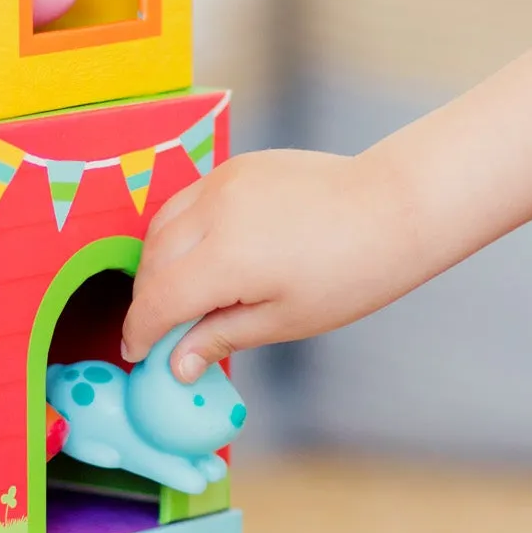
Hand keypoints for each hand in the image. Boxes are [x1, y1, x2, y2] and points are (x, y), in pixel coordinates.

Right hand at [121, 147, 415, 378]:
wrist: (392, 208)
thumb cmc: (350, 273)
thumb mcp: (283, 321)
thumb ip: (219, 338)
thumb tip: (175, 366)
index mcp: (226, 259)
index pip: (156, 301)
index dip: (140, 333)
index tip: (139, 355)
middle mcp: (215, 212)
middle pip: (151, 262)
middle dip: (147, 301)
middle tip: (162, 334)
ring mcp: (223, 181)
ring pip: (161, 226)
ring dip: (157, 264)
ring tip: (180, 297)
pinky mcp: (236, 166)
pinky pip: (187, 201)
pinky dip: (180, 232)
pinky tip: (202, 258)